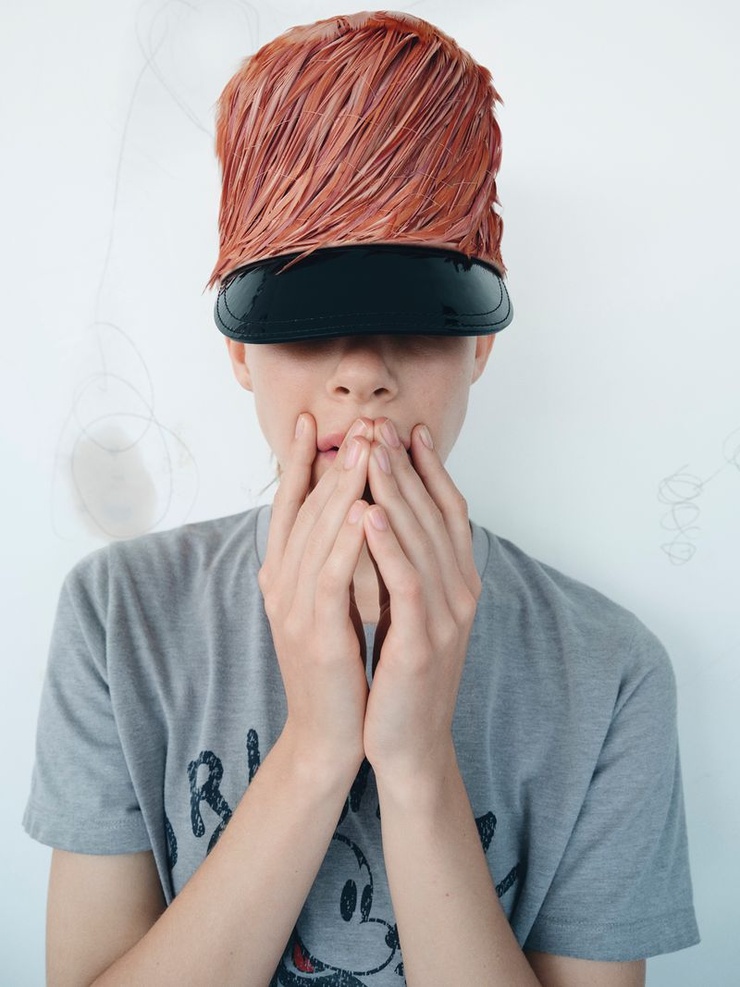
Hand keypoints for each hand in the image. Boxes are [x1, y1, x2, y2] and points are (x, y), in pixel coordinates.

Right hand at [258, 413, 373, 777]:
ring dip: (341, 488)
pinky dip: (344, 541)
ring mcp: (293, 609)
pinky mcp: (314, 634)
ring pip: (316, 535)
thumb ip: (325, 560)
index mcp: (282, 575)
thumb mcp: (323, 605)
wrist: (327, 735)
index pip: (289, 507)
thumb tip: (342, 511)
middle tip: (357, 422)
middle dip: (333, 462)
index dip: (298, 462)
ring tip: (363, 448)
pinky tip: (360, 510)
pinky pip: (329, 577)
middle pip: (304, 511)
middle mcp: (280, 584)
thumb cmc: (334, 667)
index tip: (312, 420)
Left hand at [361, 419, 480, 786]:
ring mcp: (446, 617)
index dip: (431, 469)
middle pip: (434, 515)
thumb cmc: (402, 675)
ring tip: (374, 452)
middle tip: (383, 424)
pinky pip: (407, 584)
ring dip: (396, 492)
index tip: (408, 430)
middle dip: (407, 466)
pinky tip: (368, 514)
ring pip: (422, 540)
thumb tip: (387, 518)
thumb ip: (407, 567)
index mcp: (457, 582)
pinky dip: (388, 546)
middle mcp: (460, 592)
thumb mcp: (410, 613)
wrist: (407, 744)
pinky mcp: (424, 643)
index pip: (448, 511)